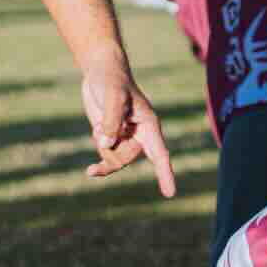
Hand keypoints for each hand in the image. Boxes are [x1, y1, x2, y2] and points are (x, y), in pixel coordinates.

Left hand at [80, 48, 175, 196]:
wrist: (101, 72)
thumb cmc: (112, 81)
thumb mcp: (113, 97)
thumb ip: (111, 122)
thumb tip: (106, 145)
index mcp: (149, 125)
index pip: (160, 154)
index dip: (165, 174)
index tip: (170, 193)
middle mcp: (140, 135)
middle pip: (127, 158)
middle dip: (111, 150)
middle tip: (101, 126)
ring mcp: (126, 138)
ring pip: (115, 159)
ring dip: (102, 147)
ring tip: (99, 123)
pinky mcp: (112, 138)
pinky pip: (106, 155)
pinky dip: (98, 146)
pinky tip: (96, 127)